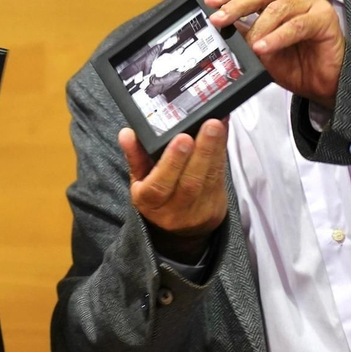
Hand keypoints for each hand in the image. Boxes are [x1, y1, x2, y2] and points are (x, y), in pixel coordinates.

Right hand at [119, 118, 228, 259]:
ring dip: (215, 149)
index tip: (182, 138)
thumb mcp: (140, 180)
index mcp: (149, 202)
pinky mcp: (216, 206)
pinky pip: (220, 177)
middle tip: (209, 125)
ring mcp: (197, 210)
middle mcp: (173, 210)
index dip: (171, 162)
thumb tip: (126, 133)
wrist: (181, 227)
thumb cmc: (157, 195)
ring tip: (218, 125)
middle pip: (190, 182)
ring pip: (209, 179)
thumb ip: (135, 156)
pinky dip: (222, 153)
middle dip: (202, 151)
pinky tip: (223, 133)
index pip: (158, 185)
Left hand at [206, 0, 344, 108]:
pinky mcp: (325, 19)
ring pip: (278, 8)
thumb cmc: (297, 65)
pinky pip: (297, 26)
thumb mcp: (261, 50)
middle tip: (219, 19)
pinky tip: (264, 47)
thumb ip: (245, 35)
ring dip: (258, 28)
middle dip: (236, 6)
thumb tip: (222, 26)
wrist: (324, 84)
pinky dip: (277, 37)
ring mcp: (311, 5)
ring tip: (248, 45)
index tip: (210, 2)